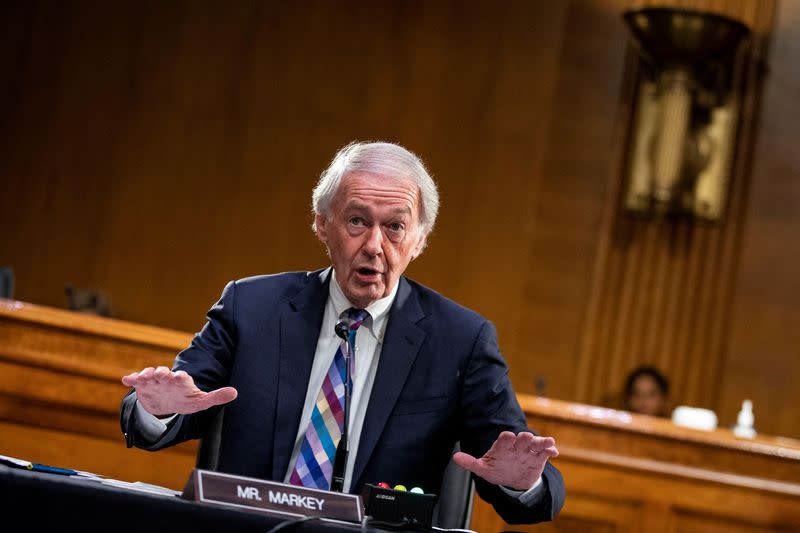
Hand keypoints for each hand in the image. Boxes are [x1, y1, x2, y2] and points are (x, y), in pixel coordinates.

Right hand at [121, 366, 237, 416]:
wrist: (167, 402)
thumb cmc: (186, 399)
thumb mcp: (201, 401)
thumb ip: (216, 396)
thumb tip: (235, 392)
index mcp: (182, 382)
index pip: (182, 378)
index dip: (181, 377)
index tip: (180, 377)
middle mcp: (167, 379)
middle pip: (164, 373)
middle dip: (163, 373)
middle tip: (161, 374)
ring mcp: (154, 381)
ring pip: (149, 374)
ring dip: (146, 374)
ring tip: (144, 377)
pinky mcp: (142, 386)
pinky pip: (136, 380)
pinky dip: (131, 378)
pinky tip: (126, 380)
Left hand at [452, 431, 558, 490]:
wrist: (512, 480)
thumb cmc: (496, 470)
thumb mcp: (483, 469)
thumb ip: (470, 463)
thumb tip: (455, 457)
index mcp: (502, 447)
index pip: (504, 440)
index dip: (506, 438)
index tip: (508, 436)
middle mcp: (516, 446)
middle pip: (521, 439)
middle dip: (524, 437)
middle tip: (526, 437)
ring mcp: (528, 451)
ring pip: (535, 444)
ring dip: (541, 442)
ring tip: (548, 441)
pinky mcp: (539, 457)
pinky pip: (545, 452)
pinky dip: (550, 450)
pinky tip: (554, 452)